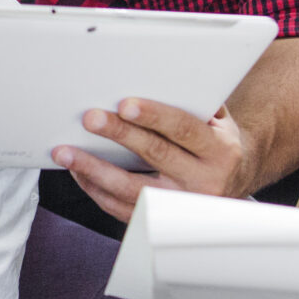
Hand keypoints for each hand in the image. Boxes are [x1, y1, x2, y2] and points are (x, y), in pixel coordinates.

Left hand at [52, 98, 258, 223]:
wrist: (233, 185)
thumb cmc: (216, 144)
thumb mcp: (220, 122)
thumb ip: (195, 103)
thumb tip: (157, 79)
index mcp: (219, 151)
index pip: (184, 129)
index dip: (155, 116)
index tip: (126, 103)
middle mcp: (202, 181)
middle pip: (155, 155)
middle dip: (120, 134)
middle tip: (90, 118)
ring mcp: (178, 205)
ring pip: (131, 189)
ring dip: (94, 169)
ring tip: (66, 152)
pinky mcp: (158, 219)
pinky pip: (120, 208)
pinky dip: (96, 189)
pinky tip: (78, 171)